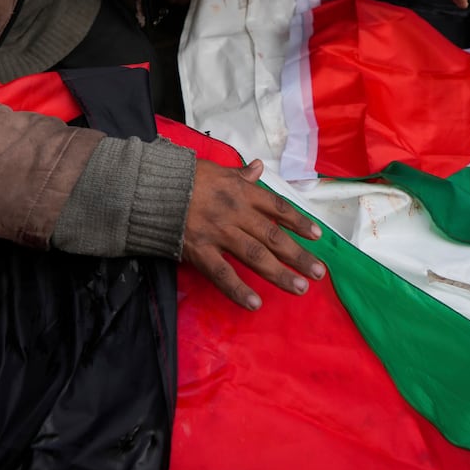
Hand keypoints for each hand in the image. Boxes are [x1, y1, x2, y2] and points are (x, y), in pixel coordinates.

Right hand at [183, 158, 325, 310]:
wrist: (150, 188)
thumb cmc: (184, 178)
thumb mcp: (217, 170)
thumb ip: (240, 174)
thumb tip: (258, 166)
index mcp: (241, 193)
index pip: (277, 208)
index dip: (299, 222)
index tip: (317, 235)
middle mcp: (235, 213)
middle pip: (273, 236)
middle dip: (298, 255)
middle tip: (319, 272)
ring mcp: (219, 233)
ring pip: (255, 256)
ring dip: (280, 274)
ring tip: (300, 288)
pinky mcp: (200, 251)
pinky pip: (223, 274)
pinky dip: (239, 290)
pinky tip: (255, 303)